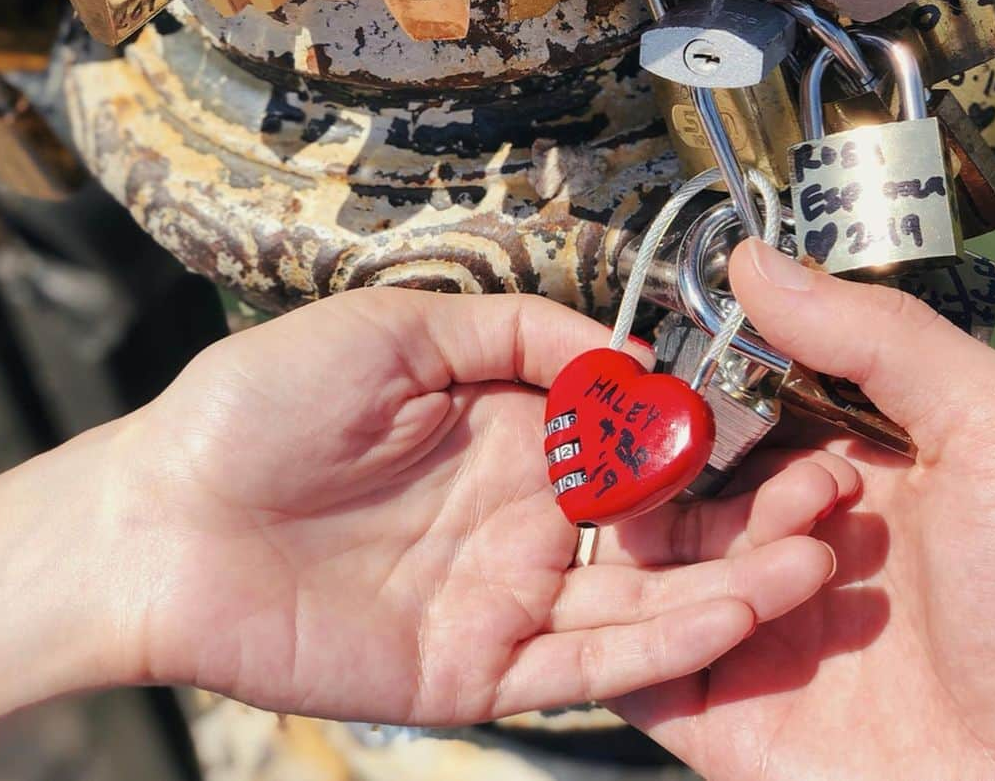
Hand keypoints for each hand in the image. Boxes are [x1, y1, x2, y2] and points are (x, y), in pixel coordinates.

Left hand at [107, 289, 849, 723]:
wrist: (166, 515)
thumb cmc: (265, 404)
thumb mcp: (400, 327)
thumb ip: (520, 331)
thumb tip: (629, 349)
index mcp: (509, 429)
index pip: (630, 433)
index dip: (699, 430)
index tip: (771, 419)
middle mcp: (523, 513)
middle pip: (656, 523)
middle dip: (744, 515)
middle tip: (828, 498)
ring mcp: (507, 594)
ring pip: (642, 600)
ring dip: (729, 585)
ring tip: (810, 560)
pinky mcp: (480, 667)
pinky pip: (587, 665)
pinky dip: (662, 645)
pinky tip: (729, 615)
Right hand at [615, 238, 994, 780]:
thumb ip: (877, 333)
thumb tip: (755, 259)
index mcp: (862, 466)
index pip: (749, 401)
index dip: (723, 377)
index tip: (706, 359)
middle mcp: (803, 540)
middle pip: (693, 477)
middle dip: (708, 463)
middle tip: (787, 484)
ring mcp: (762, 630)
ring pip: (661, 562)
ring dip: (702, 548)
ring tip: (808, 566)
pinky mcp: (731, 718)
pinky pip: (647, 666)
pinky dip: (654, 633)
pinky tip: (734, 613)